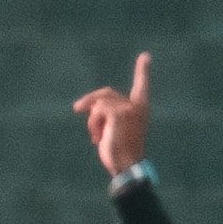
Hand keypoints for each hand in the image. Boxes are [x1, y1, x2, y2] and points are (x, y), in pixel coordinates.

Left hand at [77, 51, 153, 178]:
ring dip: (92, 121)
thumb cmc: (120, 153)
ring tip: (95, 136)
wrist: (127, 166)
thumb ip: (108, 114)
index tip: (146, 56)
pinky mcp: (118, 113)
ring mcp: (129, 108)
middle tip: (76, 109)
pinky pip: (96, 110)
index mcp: (141, 110)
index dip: (143, 71)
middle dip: (90, 100)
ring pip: (99, 103)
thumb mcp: (115, 130)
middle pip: (106, 93)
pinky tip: (97, 138)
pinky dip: (92, 124)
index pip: (142, 86)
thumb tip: (86, 105)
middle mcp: (138, 106)